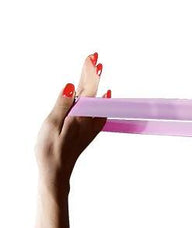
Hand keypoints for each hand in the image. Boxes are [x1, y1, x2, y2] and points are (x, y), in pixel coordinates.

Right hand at [34, 52, 109, 192]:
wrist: (56, 172)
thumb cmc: (50, 150)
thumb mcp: (52, 124)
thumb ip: (63, 104)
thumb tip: (72, 85)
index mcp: (80, 116)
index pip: (88, 89)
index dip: (90, 72)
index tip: (93, 58)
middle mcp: (88, 119)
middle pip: (92, 91)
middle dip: (92, 73)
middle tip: (94, 56)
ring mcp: (89, 125)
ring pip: (93, 99)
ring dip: (94, 82)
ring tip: (97, 67)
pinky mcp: (86, 130)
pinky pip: (96, 110)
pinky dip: (99, 99)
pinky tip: (105, 95)